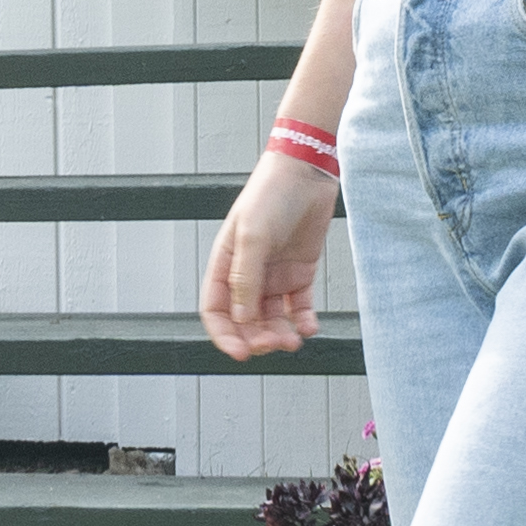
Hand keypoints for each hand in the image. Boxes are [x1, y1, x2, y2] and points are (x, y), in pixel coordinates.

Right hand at [199, 154, 338, 360]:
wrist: (309, 172)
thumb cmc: (272, 194)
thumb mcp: (253, 235)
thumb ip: (246, 278)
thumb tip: (241, 317)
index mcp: (225, 264)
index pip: (216, 310)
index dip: (224, 335)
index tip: (240, 353)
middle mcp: (248, 273)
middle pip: (245, 320)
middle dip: (257, 338)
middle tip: (274, 344)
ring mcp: (274, 275)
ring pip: (272, 319)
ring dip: (280, 333)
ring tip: (294, 339)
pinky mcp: (300, 273)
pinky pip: (299, 307)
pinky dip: (303, 321)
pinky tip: (309, 327)